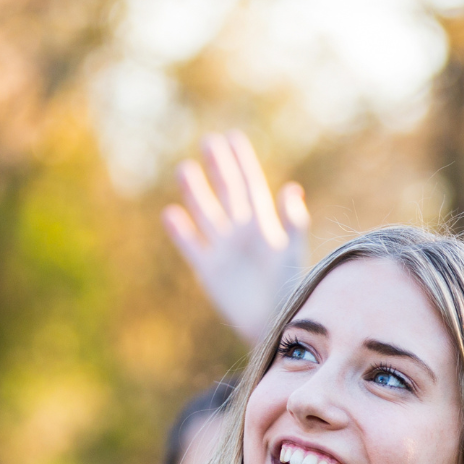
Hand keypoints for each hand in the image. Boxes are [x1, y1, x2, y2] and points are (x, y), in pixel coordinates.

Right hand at [163, 132, 309, 345]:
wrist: (275, 325)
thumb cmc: (291, 291)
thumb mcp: (292, 253)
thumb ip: (292, 222)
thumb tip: (291, 188)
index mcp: (263, 226)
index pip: (250, 186)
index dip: (241, 163)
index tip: (232, 137)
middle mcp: (241, 234)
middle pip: (227, 193)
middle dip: (218, 168)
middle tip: (208, 141)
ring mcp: (224, 251)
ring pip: (206, 214)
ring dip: (196, 192)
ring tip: (184, 169)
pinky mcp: (209, 271)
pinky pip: (191, 245)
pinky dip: (181, 231)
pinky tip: (170, 213)